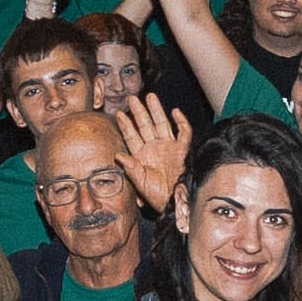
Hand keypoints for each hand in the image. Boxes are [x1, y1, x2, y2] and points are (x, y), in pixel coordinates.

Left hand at [113, 90, 191, 210]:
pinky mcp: (183, 150)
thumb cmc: (158, 197)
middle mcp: (155, 148)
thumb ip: (131, 168)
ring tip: (150, 97)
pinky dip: (181, 122)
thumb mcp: (140, 184)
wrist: (176, 203)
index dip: (126, 125)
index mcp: (142, 156)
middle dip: (139, 112)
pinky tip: (175, 112)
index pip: (132, 136)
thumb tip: (118, 155)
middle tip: (131, 99)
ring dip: (156, 111)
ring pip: (162, 124)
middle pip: (146, 126)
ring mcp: (169, 148)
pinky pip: (184, 133)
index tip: (118, 114)